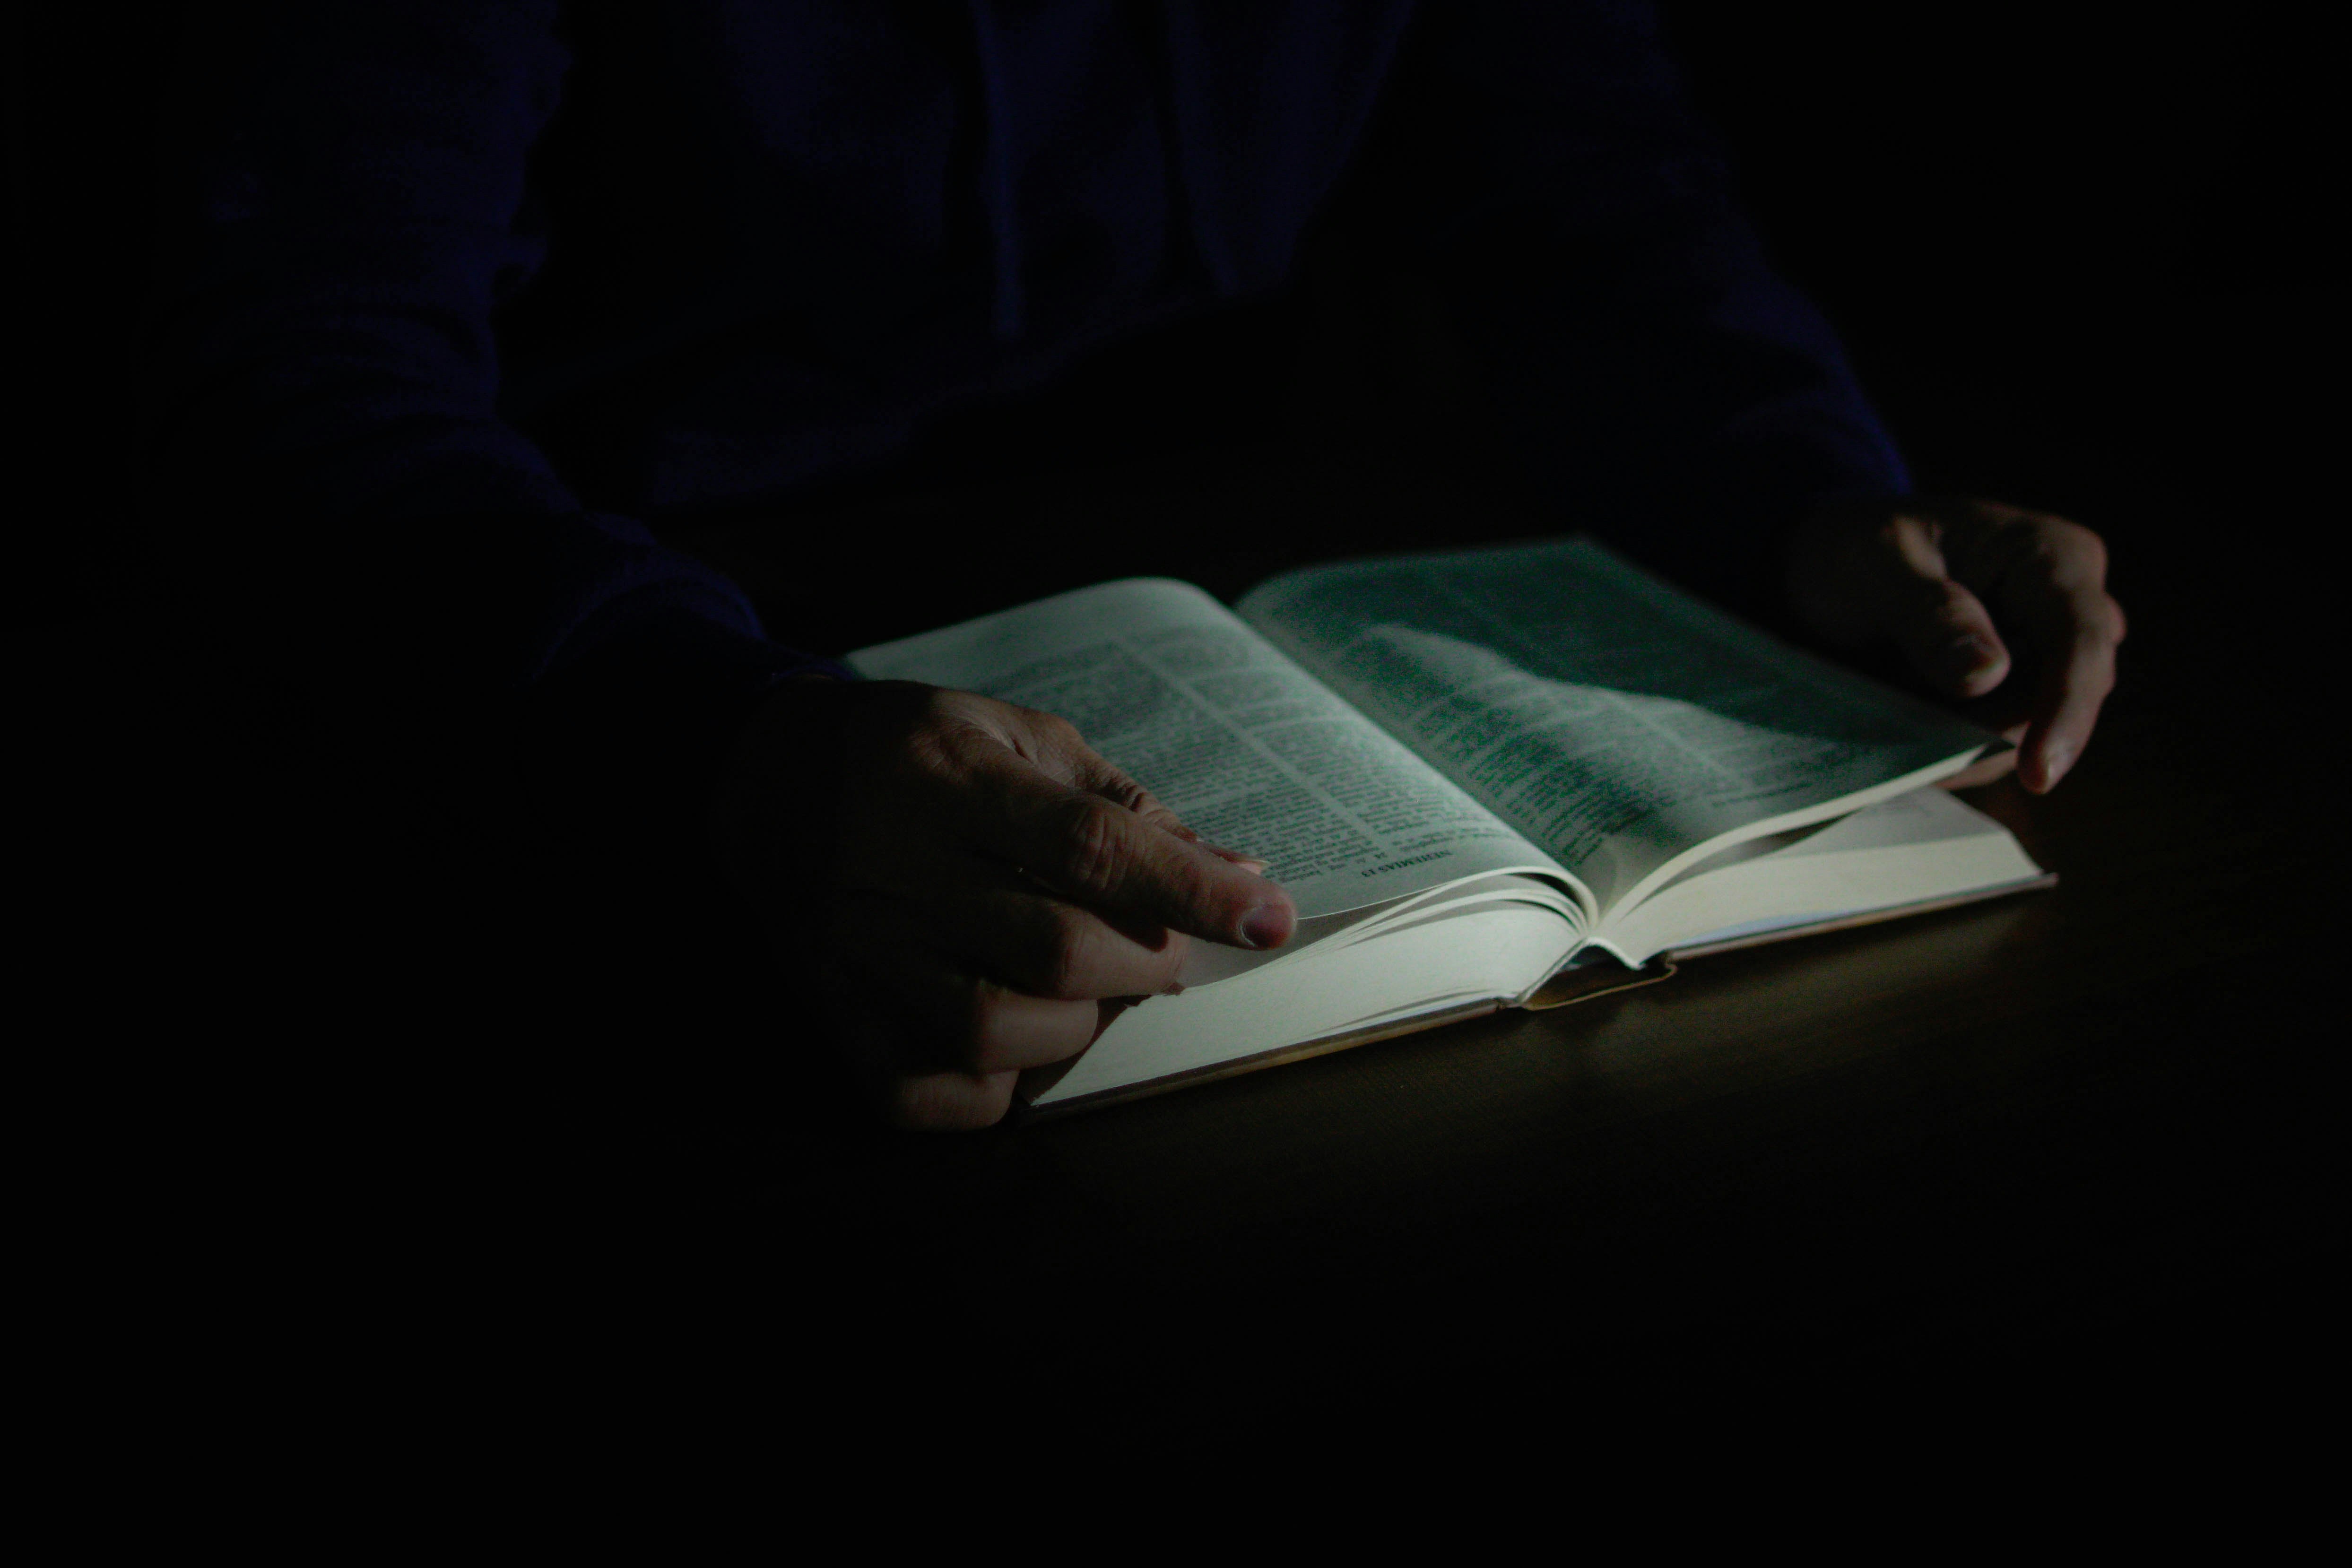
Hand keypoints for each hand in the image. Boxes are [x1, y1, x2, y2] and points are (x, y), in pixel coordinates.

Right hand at [712, 678, 1295, 1128]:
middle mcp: (896, 863)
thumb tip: (1239, 879)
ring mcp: (857, 948)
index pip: (1090, 844)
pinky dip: (989, 1090)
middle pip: (1053, 948)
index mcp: (951, 775)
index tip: (1268, 919)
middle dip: (1141, 964)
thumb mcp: (1018, 739)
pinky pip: (921, 1092)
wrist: (765, 780)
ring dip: (1074, 1029)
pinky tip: (1015, 1047)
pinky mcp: (834, 1013)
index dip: (1189, 890)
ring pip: (990, 1028)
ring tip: (1086, 995)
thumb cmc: (920, 755)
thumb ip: (1125, 808)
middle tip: (1158, 953)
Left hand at [1786, 495, 2125, 791]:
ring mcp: (2044, 657)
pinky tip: (1900, 728)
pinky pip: (1995, 743)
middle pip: (2061, 699)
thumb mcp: (1876, 563)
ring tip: (1891, 714)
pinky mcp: (2013, 695)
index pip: (2081, 641)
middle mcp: (2065, 610)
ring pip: (2026, 731)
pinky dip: (1949, 749)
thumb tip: (1988, 674)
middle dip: (1989, 734)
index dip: (2066, 710)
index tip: (2037, 774)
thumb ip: (1930, 612)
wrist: (1827, 565)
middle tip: (1902, 732)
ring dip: (1960, 744)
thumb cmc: (1854, 546)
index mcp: (2052, 556)